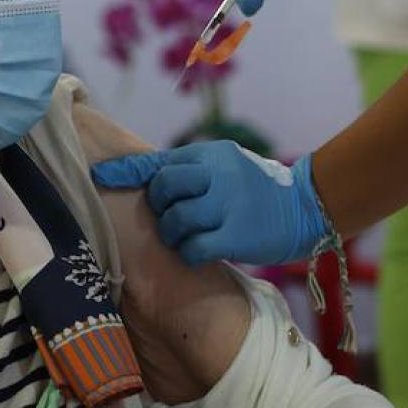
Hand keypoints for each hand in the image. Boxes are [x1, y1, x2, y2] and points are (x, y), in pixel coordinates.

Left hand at [90, 142, 328, 266]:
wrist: (307, 206)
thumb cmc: (258, 191)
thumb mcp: (226, 168)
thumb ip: (192, 172)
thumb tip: (146, 181)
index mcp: (210, 154)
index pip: (159, 161)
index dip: (126, 172)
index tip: (99, 177)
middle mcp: (216, 173)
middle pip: (162, 189)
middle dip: (160, 208)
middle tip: (174, 219)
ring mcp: (227, 203)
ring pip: (175, 220)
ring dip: (175, 235)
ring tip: (190, 238)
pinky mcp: (237, 234)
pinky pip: (193, 247)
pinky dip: (190, 253)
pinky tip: (202, 253)